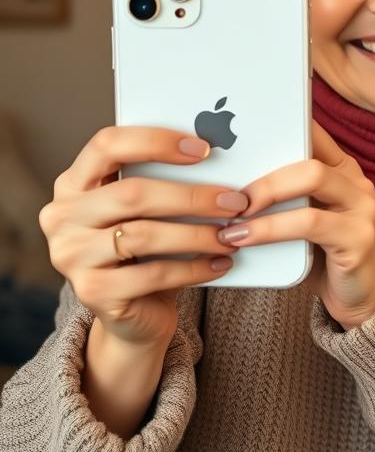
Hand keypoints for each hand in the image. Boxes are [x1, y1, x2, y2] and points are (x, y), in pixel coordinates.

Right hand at [39, 127, 248, 347]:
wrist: (135, 310)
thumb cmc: (148, 248)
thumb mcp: (150, 210)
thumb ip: (165, 180)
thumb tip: (222, 158)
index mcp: (74, 182)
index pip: (107, 145)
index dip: (156, 141)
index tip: (205, 149)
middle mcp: (62, 216)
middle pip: (132, 194)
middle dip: (192, 196)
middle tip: (236, 202)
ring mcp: (70, 255)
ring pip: (143, 235)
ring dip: (197, 235)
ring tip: (231, 236)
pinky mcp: (91, 292)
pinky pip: (152, 275)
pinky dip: (194, 268)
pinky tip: (220, 263)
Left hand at [230, 123, 374, 328]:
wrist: (362, 296)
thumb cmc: (322, 254)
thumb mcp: (301, 217)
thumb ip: (282, 196)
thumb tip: (224, 182)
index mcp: (340, 168)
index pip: (310, 131)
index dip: (277, 125)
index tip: (235, 133)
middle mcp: (356, 180)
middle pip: (308, 154)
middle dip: (263, 174)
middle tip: (229, 196)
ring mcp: (363, 207)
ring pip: (312, 178)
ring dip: (265, 195)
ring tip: (231, 218)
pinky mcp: (359, 237)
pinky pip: (310, 223)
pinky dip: (271, 229)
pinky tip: (243, 240)